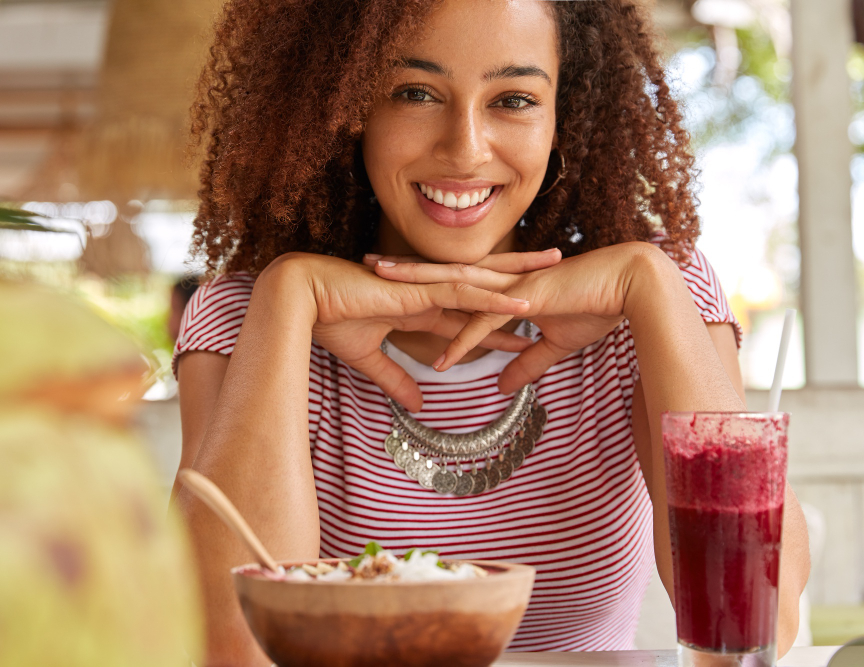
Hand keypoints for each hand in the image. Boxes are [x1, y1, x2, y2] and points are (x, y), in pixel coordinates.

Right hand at [263, 253, 535, 410]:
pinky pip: (463, 294)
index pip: (469, 313)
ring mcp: (427, 289)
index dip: (500, 319)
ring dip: (521, 276)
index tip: (531, 323)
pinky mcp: (419, 291)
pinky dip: (493, 298)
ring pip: (484, 281)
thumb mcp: (369, 358)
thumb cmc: (329, 321)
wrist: (303, 299)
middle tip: (559, 267)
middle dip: (523, 276)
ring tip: (556, 269)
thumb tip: (418, 403)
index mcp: (420, 305)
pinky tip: (522, 300)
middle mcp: (430, 292)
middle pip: (486, 284)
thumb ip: (396, 379)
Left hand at [370, 243, 660, 393]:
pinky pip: (487, 324)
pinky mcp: (527, 300)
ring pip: (454, 286)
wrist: (630, 288)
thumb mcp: (555, 344)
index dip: (421, 279)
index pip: (452, 280)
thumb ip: (526, 363)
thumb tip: (503, 386)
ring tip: (383, 289)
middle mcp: (500, 281)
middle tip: (366, 266)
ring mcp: (511, 288)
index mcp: (502, 285)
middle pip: (442, 273)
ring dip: (419, 289)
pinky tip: (441, 360)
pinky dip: (464, 343)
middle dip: (404, 270)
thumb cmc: (595, 308)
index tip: (389, 280)